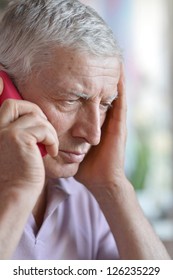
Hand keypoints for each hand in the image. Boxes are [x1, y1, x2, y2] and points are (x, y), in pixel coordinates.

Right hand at [0, 78, 57, 197]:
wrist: (12, 196)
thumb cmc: (16, 179)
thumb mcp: (14, 154)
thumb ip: (19, 137)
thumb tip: (37, 124)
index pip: (6, 107)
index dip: (20, 105)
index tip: (35, 117)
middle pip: (17, 104)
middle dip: (35, 112)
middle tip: (45, 131)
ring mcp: (5, 132)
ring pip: (35, 116)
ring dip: (48, 130)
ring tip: (50, 146)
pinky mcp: (18, 139)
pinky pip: (44, 128)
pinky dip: (52, 139)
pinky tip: (51, 153)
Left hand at [75, 67, 126, 191]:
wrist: (101, 179)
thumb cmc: (86, 166)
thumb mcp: (72, 146)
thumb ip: (64, 136)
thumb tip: (49, 128)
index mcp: (95, 123)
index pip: (91, 100)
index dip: (87, 85)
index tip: (78, 71)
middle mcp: (106, 119)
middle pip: (102, 93)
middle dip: (98, 77)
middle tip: (93, 58)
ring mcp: (114, 121)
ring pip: (113, 93)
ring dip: (111, 77)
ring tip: (107, 59)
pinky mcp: (119, 124)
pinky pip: (121, 102)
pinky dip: (120, 87)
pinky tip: (118, 73)